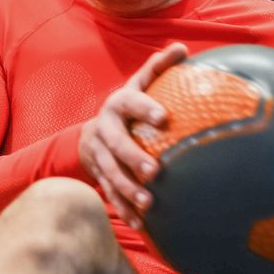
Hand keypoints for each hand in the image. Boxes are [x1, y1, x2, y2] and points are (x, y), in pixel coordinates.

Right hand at [78, 42, 188, 229]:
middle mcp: (104, 129)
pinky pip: (110, 194)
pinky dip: (124, 209)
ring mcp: (99, 156)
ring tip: (148, 203)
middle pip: (115, 144)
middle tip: (155, 171)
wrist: (91, 134)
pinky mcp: (99, 176)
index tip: (164, 118)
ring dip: (127, 190)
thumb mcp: (139, 85)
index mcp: (117, 105)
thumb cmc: (128, 107)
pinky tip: (141, 224)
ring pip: (110, 174)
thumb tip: (182, 48)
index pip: (130, 102)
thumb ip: (158, 68)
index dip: (144, 108)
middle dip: (133, 157)